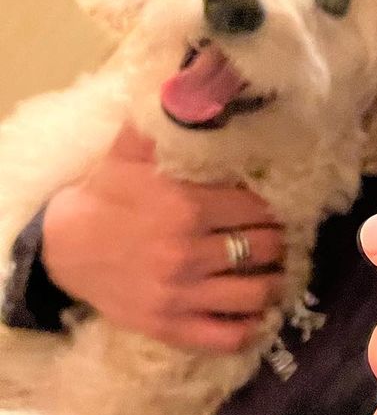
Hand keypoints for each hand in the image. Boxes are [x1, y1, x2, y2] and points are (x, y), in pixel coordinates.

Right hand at [41, 125, 283, 351]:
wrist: (62, 248)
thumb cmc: (107, 194)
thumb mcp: (132, 151)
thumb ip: (168, 122)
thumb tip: (196, 79)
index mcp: (187, 206)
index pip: (259, 210)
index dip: (271, 210)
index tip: (271, 211)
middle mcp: (188, 251)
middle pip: (265, 249)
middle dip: (277, 243)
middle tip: (275, 240)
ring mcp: (180, 293)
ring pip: (256, 292)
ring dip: (273, 283)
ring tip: (273, 274)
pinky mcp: (168, 326)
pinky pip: (226, 335)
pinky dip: (249, 326)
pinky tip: (255, 314)